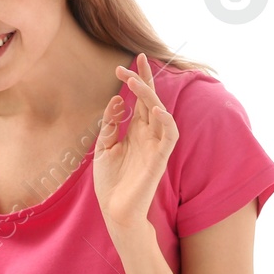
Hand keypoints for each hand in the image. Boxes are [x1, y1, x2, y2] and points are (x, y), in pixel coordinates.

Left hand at [93, 52, 177, 230]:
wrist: (115, 211)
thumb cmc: (111, 182)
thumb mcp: (104, 147)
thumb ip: (111, 124)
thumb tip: (118, 100)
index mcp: (136, 131)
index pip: (140, 100)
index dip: (136, 80)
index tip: (122, 65)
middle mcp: (149, 134)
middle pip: (151, 100)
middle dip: (143, 80)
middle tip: (132, 62)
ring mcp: (156, 145)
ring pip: (161, 112)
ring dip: (150, 95)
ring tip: (135, 82)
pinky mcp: (160, 158)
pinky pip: (169, 135)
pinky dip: (166, 121)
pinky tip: (156, 109)